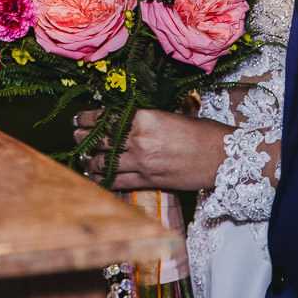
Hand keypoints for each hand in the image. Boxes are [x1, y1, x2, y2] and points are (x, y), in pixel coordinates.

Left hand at [71, 108, 230, 190]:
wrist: (223, 157)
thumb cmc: (202, 132)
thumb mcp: (172, 115)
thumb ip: (148, 117)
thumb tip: (130, 116)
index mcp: (144, 118)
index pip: (106, 117)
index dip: (87, 118)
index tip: (78, 119)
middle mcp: (138, 140)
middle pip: (100, 140)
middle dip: (83, 138)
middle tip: (74, 136)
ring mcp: (142, 163)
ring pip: (104, 162)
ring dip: (89, 160)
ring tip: (83, 157)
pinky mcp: (148, 181)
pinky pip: (117, 182)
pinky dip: (103, 180)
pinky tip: (95, 178)